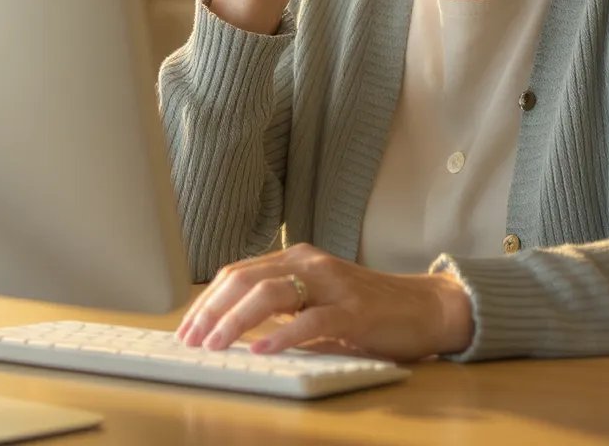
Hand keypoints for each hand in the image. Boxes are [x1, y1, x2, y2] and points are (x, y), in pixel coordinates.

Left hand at [175, 243, 473, 362]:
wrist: (423, 307)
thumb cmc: (366, 309)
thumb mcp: (315, 301)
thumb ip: (281, 306)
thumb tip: (229, 329)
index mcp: (296, 259)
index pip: (238, 273)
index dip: (206, 300)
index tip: (185, 328)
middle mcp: (310, 264)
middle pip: (246, 279)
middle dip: (211, 311)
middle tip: (190, 340)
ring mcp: (332, 284)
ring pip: (271, 294)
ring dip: (235, 322)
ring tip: (215, 345)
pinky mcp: (354, 311)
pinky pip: (312, 321)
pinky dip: (283, 336)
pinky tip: (263, 350)